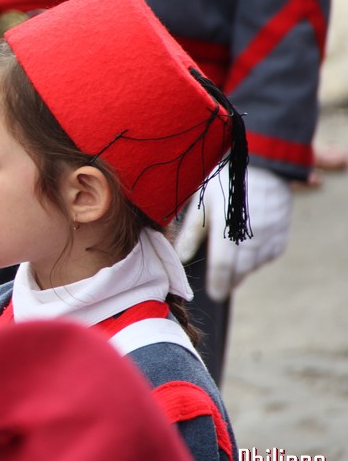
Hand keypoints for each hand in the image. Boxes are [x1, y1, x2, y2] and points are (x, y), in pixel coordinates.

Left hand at [173, 165, 291, 300]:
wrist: (263, 165)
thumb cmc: (225, 182)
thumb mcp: (201, 203)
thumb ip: (191, 233)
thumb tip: (179, 258)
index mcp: (229, 227)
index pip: (224, 265)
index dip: (218, 283)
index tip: (214, 295)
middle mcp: (253, 235)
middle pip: (240, 271)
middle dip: (228, 280)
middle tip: (219, 284)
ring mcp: (270, 236)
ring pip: (255, 265)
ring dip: (242, 269)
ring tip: (231, 262)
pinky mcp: (281, 235)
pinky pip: (268, 256)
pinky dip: (256, 258)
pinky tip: (247, 249)